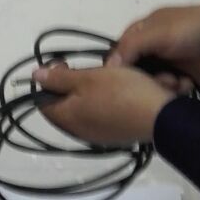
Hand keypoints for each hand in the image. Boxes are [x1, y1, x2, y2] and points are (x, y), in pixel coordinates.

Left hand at [32, 63, 174, 144]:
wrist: (164, 118)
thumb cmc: (122, 93)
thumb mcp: (88, 78)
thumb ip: (59, 78)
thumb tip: (35, 77)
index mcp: (67, 119)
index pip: (43, 101)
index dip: (48, 79)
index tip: (64, 63)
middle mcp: (80, 132)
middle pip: (66, 104)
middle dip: (76, 83)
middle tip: (92, 69)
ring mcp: (100, 136)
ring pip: (89, 107)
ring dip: (98, 89)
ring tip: (113, 76)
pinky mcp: (118, 135)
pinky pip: (107, 114)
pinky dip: (113, 100)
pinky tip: (126, 88)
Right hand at [107, 0, 199, 85]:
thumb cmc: (192, 27)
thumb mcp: (158, 33)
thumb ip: (132, 47)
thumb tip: (108, 67)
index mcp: (138, 38)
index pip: (118, 61)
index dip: (121, 74)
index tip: (131, 82)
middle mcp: (149, 54)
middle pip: (135, 79)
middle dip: (146, 83)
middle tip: (163, 79)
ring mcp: (166, 68)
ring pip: (153, 89)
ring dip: (164, 88)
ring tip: (178, 81)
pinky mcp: (183, 81)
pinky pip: (171, 94)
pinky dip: (178, 92)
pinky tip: (188, 84)